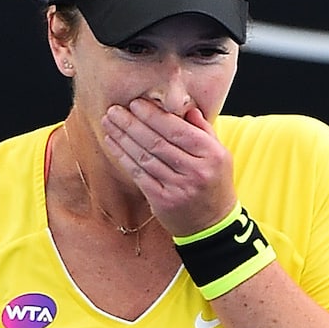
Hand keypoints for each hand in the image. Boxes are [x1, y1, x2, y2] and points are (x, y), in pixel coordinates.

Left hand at [101, 99, 237, 235]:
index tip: (135, 104)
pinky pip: (139, 174)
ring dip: (123, 138)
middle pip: (158, 142)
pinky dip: (124, 157)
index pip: (178, 130)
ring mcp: (178, 188)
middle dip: (132, 123)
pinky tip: (113, 144)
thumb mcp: (219, 154)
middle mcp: (196, 171)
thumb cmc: (214, 184)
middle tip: (114, 110)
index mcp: (212, 154)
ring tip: (109, 123)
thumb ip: (203, 130)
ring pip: (145, 157)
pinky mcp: (163, 201)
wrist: (212, 224)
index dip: (154, 116)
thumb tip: (186, 107)